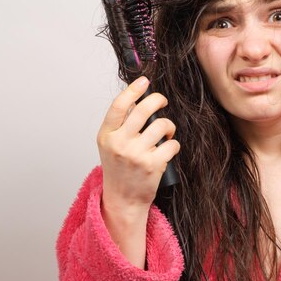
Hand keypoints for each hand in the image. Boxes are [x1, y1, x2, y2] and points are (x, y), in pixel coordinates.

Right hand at [97, 76, 179, 216]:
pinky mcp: (153, 165)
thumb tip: (137, 98)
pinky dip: (174, 144)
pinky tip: (168, 149)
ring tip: (166, 133)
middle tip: (162, 101)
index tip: (144, 81)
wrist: (123, 199)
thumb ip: (120, 124)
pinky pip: (172, 144)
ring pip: (162, 125)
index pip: (118, 106)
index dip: (133, 90)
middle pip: (143, 110)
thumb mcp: (111, 145)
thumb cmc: (119, 170)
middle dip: (158, 100)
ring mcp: (136, 154)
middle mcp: (119, 143)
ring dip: (168, 126)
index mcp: (106, 135)